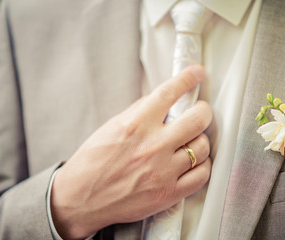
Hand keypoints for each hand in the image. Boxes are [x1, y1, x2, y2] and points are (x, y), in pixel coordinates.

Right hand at [50, 65, 212, 238]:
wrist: (81, 199)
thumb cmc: (92, 163)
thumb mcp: (112, 127)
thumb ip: (140, 112)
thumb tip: (164, 101)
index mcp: (135, 125)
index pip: (169, 93)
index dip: (187, 78)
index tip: (196, 73)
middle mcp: (152, 146)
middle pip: (198, 119)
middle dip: (204, 111)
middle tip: (200, 112)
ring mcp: (162, 171)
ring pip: (203, 147)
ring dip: (201, 140)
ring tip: (192, 141)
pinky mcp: (168, 193)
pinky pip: (202, 175)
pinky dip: (202, 166)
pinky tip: (193, 162)